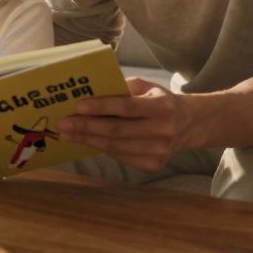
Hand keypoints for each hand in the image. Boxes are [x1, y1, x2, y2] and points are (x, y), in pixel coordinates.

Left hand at [57, 77, 196, 172]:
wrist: (189, 125)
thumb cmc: (160, 101)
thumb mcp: (147, 87)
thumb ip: (123, 88)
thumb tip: (90, 92)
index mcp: (163, 107)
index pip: (127, 108)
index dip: (102, 108)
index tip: (78, 106)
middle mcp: (163, 131)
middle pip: (116, 131)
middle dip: (86, 127)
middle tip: (63, 123)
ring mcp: (159, 152)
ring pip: (115, 147)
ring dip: (88, 140)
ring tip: (68, 134)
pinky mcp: (153, 165)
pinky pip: (120, 157)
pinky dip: (101, 148)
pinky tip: (86, 141)